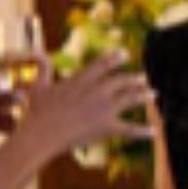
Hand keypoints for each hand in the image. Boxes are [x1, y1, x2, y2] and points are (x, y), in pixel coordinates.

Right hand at [19, 51, 151, 151]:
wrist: (41, 135)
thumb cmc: (35, 112)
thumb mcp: (37, 87)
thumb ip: (43, 68)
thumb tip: (40, 53)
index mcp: (81, 80)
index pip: (103, 64)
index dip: (115, 57)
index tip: (124, 53)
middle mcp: (98, 91)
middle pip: (122, 81)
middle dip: (134, 79)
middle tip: (143, 78)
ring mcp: (105, 109)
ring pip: (131, 99)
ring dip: (144, 96)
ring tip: (152, 94)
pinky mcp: (108, 127)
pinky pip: (131, 129)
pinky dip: (144, 131)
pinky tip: (154, 132)